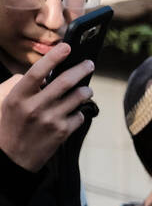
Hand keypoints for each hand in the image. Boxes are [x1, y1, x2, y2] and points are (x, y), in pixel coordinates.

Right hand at [0, 43, 94, 172]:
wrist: (12, 158)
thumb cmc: (10, 125)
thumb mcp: (7, 103)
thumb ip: (23, 86)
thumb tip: (46, 73)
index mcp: (18, 97)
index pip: (37, 72)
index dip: (53, 57)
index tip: (67, 47)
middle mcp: (34, 107)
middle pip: (65, 82)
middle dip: (81, 69)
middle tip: (90, 64)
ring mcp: (50, 120)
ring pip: (78, 97)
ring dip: (86, 90)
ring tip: (86, 89)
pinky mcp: (62, 132)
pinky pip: (79, 115)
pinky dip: (80, 111)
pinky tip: (74, 111)